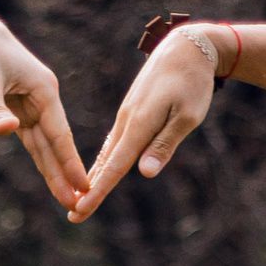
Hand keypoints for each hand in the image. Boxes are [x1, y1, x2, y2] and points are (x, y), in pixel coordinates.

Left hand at [0, 9, 88, 213]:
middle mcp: (43, 98)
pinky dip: (41, 157)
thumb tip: (7, 131)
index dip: (70, 162)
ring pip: (45, 144)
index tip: (83, 186)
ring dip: (55, 170)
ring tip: (67, 197)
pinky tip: (50, 175)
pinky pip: (33, 138)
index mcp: (44, 90)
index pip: (59, 134)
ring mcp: (32, 103)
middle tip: (77, 204)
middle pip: (56, 143)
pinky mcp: (18, 107)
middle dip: (65, 174)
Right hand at [68, 32, 215, 220]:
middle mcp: (126, 120)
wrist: (185, 47)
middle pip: (106, 164)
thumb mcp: (188, 116)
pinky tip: (97, 170)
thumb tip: (144, 172)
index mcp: (139, 124)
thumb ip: (164, 144)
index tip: (80, 211)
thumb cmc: (192, 83)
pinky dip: (104, 160)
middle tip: (73, 218)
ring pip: (107, 153)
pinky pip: (114, 142)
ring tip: (80, 201)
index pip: (115, 166)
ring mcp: (126, 115)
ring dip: (93, 178)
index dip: (98, 192)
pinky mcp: (130, 112)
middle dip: (90, 191)